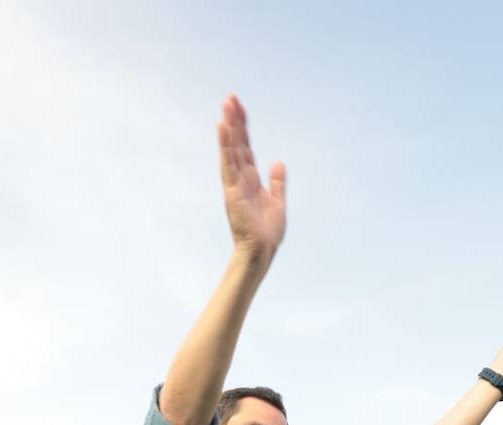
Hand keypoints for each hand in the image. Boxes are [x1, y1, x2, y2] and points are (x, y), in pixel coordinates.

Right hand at [218, 94, 285, 258]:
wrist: (262, 250)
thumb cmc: (268, 232)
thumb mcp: (278, 202)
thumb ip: (278, 182)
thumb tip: (279, 162)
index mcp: (251, 179)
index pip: (246, 147)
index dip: (244, 128)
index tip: (240, 107)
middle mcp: (240, 178)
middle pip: (237, 143)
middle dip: (235, 120)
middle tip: (230, 96)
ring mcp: (234, 183)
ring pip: (231, 149)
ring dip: (229, 126)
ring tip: (226, 104)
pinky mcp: (231, 190)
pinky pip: (228, 163)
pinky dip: (225, 145)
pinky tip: (223, 127)